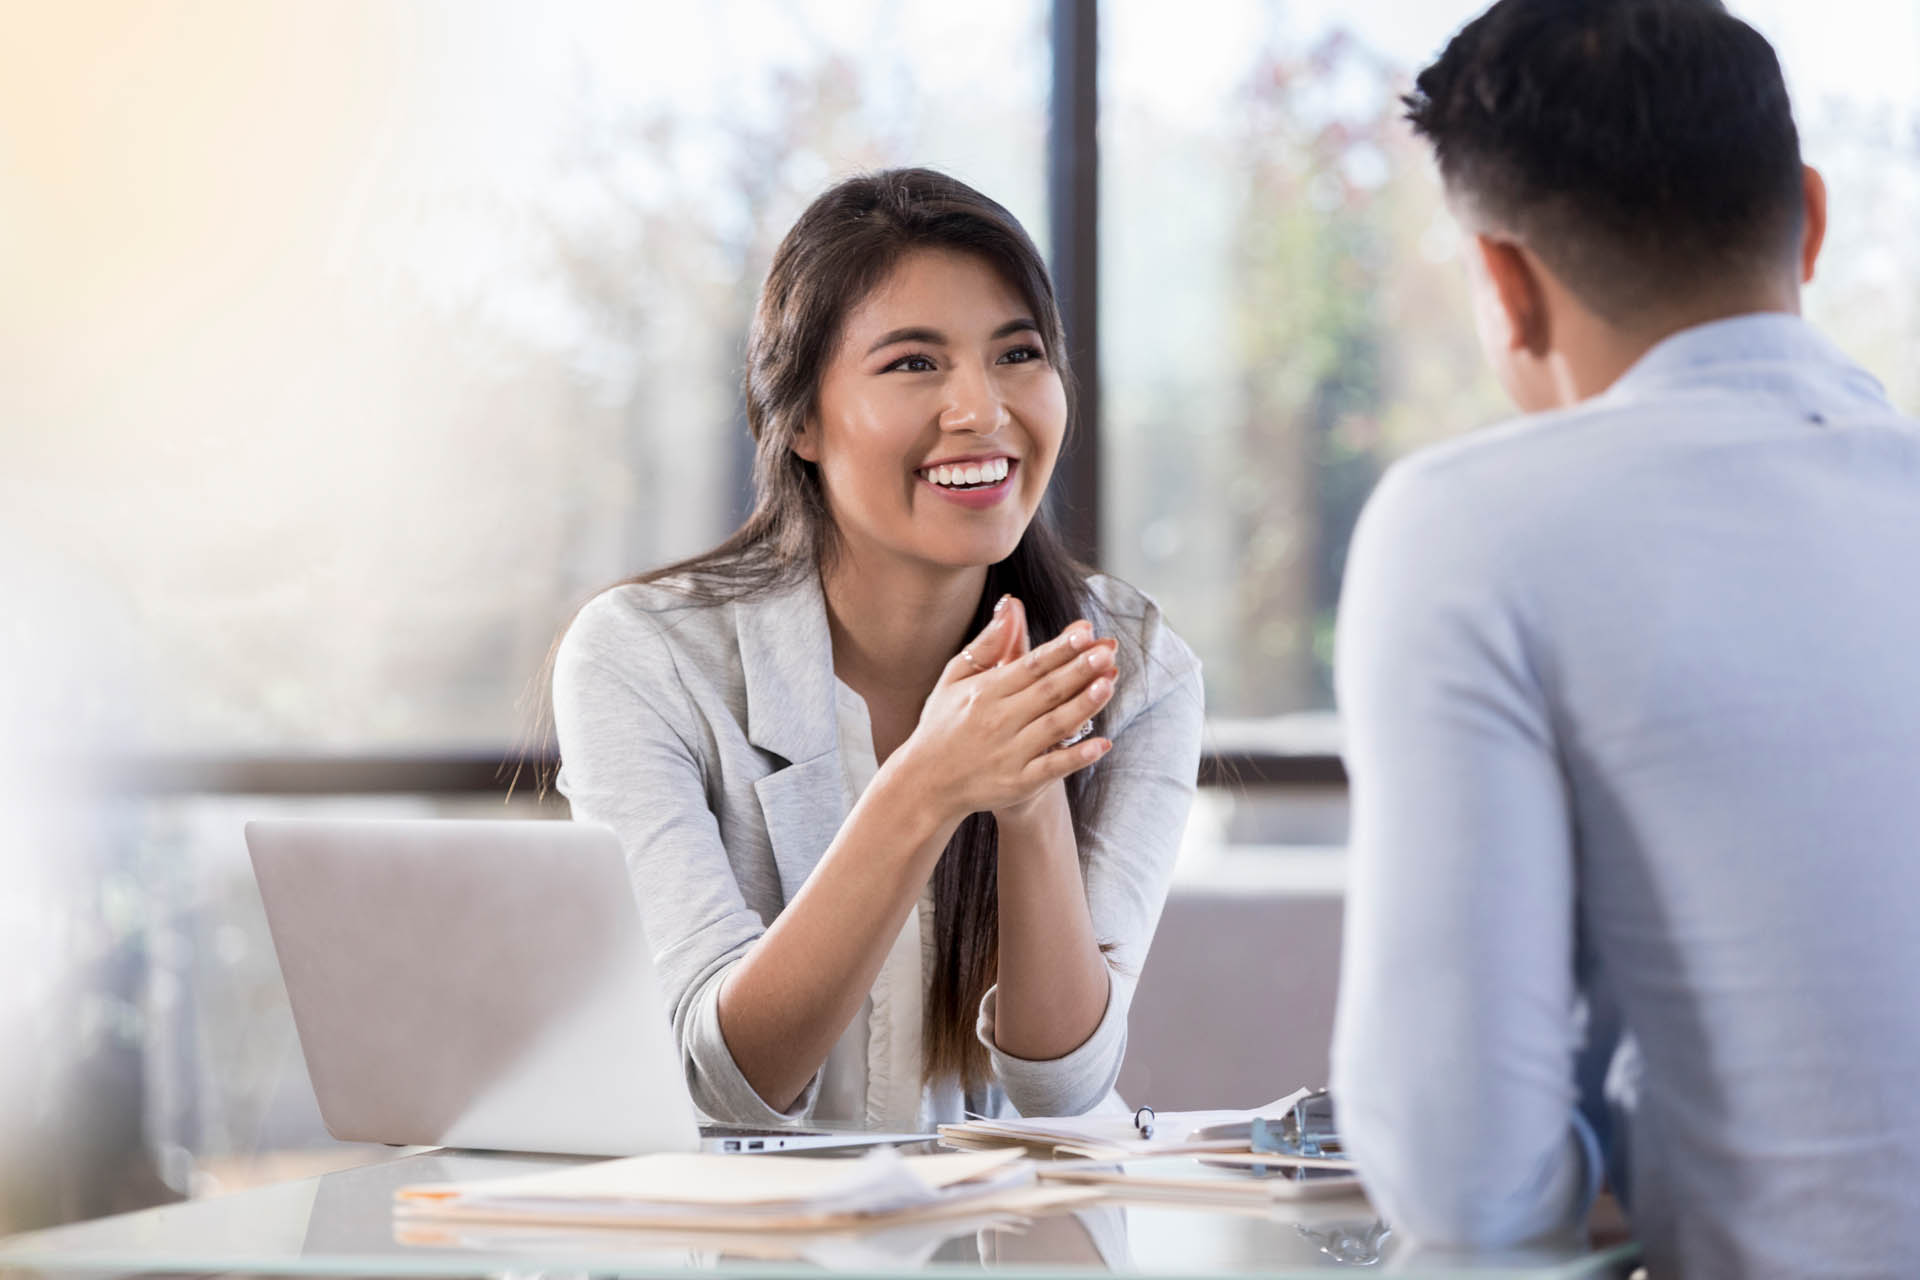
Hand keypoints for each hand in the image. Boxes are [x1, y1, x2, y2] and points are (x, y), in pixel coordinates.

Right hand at [888, 596, 1117, 823]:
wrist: (926, 783)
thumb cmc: (943, 724)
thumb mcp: (955, 679)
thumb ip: (987, 645)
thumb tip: (1011, 606)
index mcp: (985, 692)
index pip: (1030, 665)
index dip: (1059, 649)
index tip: (1086, 632)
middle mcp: (998, 720)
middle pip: (1046, 691)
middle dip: (1079, 670)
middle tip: (1108, 652)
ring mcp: (1010, 753)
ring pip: (1054, 725)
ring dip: (1083, 705)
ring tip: (1109, 684)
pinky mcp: (1018, 783)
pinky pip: (1052, 768)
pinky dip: (1077, 757)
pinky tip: (1103, 744)